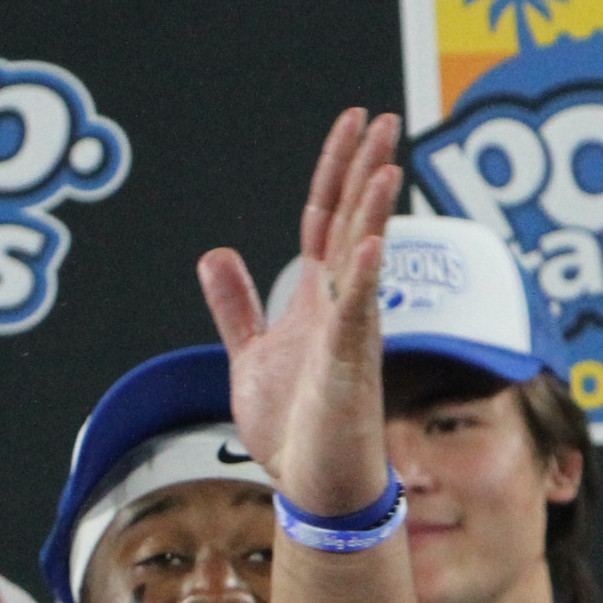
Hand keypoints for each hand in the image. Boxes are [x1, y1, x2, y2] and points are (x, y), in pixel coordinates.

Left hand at [197, 109, 400, 511]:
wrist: (313, 484)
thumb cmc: (293, 424)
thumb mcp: (249, 354)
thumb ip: (235, 305)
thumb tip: (216, 255)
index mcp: (315, 297)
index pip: (325, 217)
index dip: (336, 169)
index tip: (354, 122)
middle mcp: (339, 304)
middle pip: (352, 222)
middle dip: (365, 170)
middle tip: (382, 118)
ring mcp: (348, 332)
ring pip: (363, 258)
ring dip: (373, 211)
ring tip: (386, 164)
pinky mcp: (347, 367)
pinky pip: (357, 316)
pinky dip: (361, 280)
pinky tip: (369, 244)